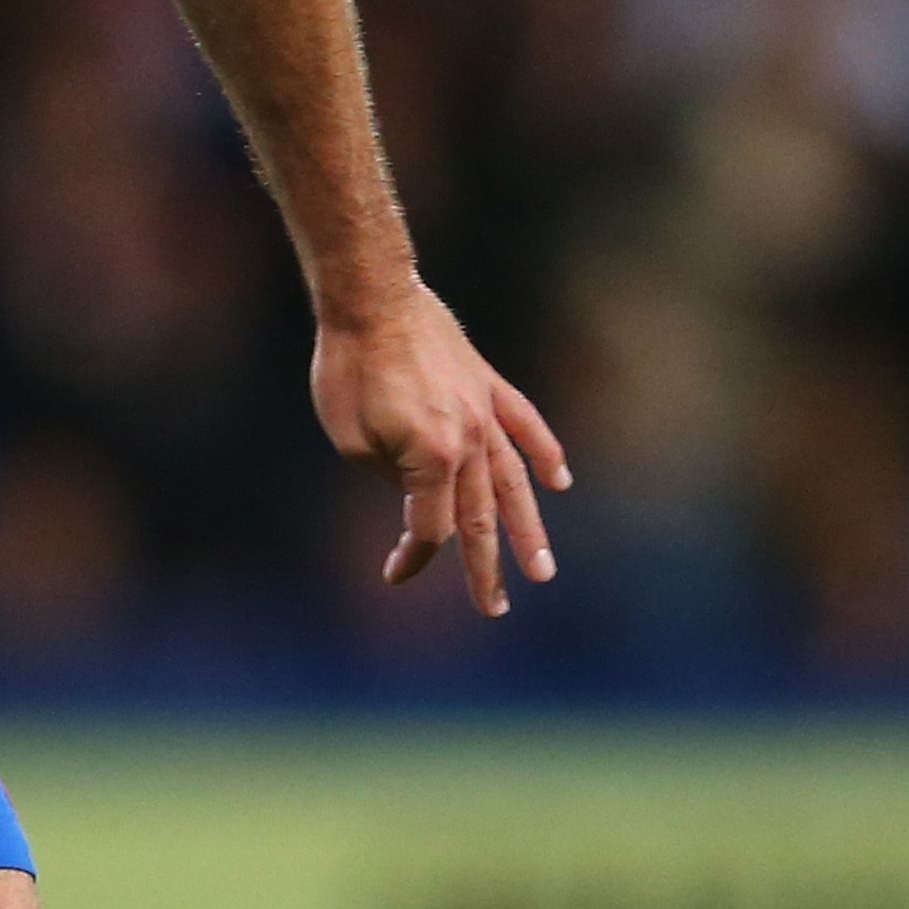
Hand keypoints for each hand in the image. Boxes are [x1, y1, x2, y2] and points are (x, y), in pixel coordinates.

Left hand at [310, 280, 571, 619]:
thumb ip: (387, 474)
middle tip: (494, 608)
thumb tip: (412, 488)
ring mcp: (485, 411)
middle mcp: (468, 441)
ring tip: (543, 568)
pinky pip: (526, 425)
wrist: (371, 299)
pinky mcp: (488, 384)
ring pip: (514, 482)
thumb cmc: (348, 369)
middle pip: (480, 519)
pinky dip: (545, 454)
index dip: (413, 558)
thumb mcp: (349, 437)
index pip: (430, 528)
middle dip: (485, 569)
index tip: (392, 575)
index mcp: (430, 459)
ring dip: (528, 529)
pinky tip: (560, 481)